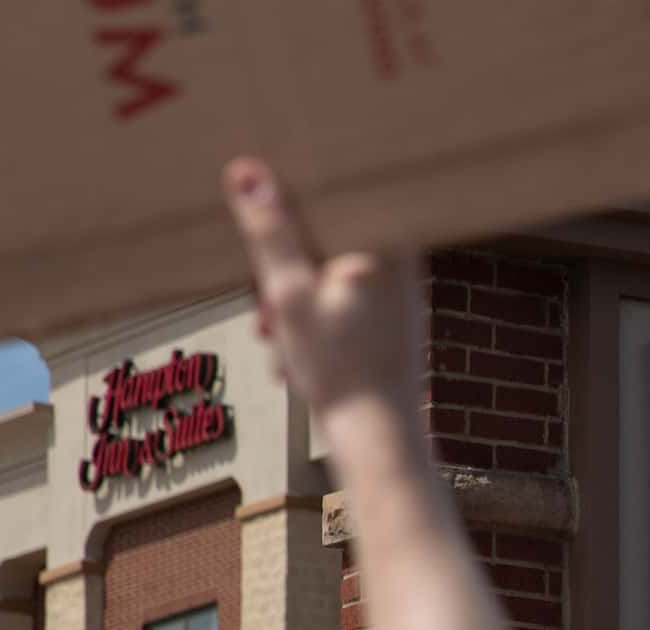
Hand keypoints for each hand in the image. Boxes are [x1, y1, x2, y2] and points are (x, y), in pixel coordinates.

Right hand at [222, 158, 423, 438]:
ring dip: (294, 303)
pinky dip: (315, 322)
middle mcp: (402, 261)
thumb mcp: (289, 295)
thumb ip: (270, 232)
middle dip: (283, 274)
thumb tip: (246, 170)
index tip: (264, 228)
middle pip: (323, 241)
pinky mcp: (394, 319)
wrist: (380, 438)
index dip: (288, 210)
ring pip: (327, 275)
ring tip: (278, 340)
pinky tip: (298, 356)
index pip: (328, 198)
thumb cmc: (340, 370)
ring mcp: (401, 292)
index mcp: (385, 244)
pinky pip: (342, 302)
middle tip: (265, 313)